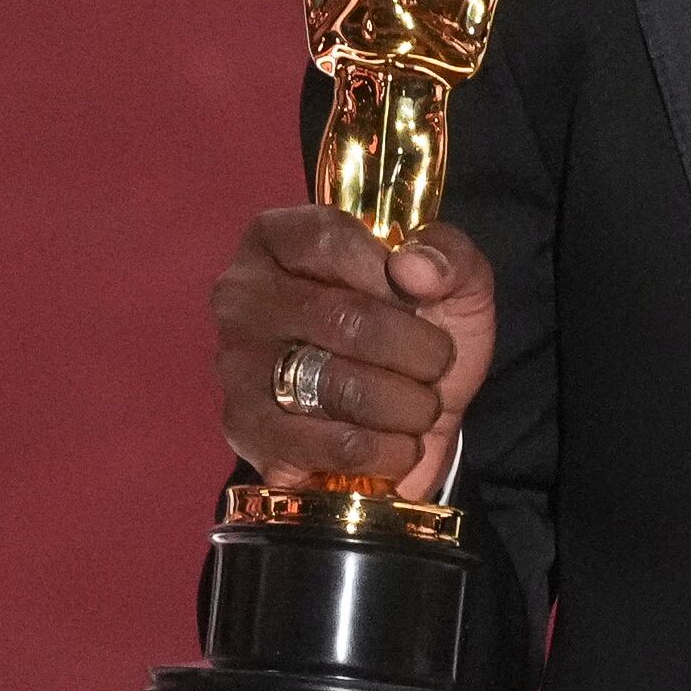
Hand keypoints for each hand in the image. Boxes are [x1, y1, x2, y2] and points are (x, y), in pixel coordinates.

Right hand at [211, 206, 495, 500]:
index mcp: (278, 239)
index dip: (391, 276)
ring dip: (408, 407)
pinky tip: (398, 445)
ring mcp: (238, 365)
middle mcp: (242, 296)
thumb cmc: (415, 331)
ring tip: (420, 407)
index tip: (423, 302)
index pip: (330, 241)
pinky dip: (386, 451)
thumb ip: (448, 254)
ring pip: (343, 388)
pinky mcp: (248, 431)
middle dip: (418, 352)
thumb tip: (414, 267)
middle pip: (346, 320)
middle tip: (437, 365)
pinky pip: (334, 445)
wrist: (401, 417)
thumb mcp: (452, 279)